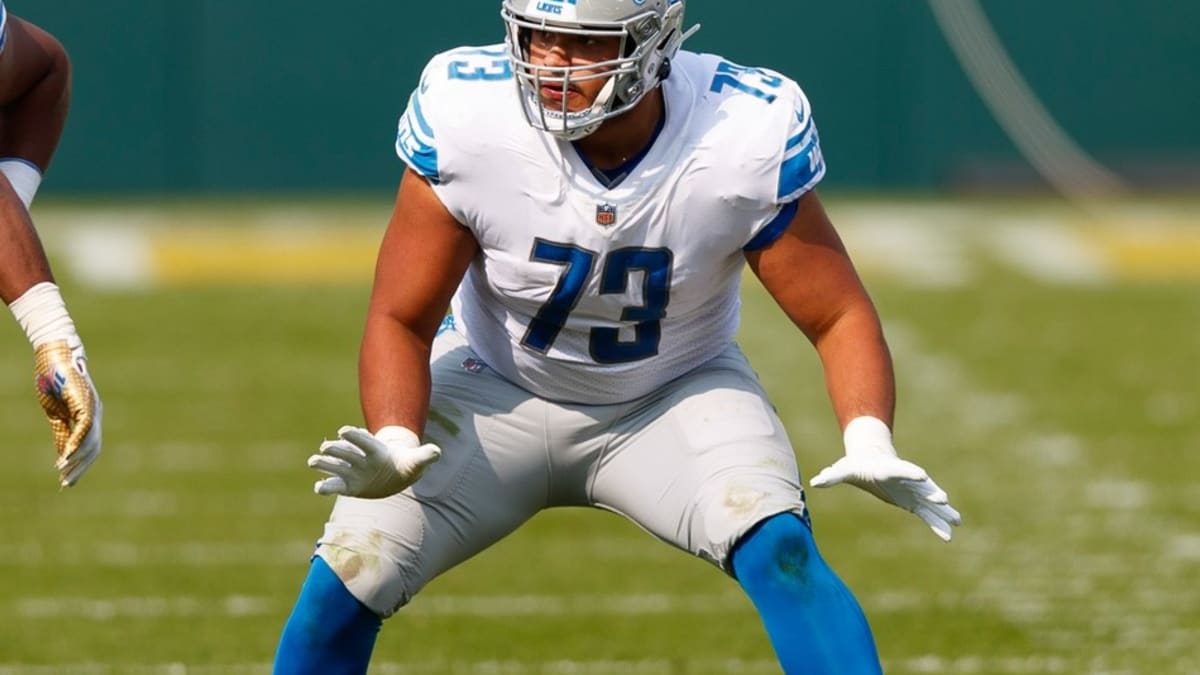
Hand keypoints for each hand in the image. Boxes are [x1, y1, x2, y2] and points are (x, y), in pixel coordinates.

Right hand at [33, 335, 102, 486]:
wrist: (54, 355)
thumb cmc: (53, 381)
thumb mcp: (56, 413)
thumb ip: (62, 432)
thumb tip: (63, 455)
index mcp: (89, 417)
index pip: (89, 447)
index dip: (80, 465)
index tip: (67, 481)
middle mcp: (96, 414)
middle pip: (93, 449)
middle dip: (80, 468)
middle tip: (66, 484)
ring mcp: (93, 408)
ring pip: (90, 441)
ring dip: (77, 460)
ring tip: (63, 473)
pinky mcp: (85, 402)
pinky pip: (84, 428)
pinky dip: (76, 444)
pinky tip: (66, 457)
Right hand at [308, 425, 441, 498]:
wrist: (396, 472)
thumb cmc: (406, 464)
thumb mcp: (416, 461)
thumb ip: (425, 456)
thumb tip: (437, 452)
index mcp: (376, 451)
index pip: (364, 442)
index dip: (355, 436)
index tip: (345, 430)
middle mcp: (361, 459)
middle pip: (346, 451)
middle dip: (336, 448)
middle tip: (326, 447)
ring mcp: (352, 471)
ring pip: (335, 465)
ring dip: (324, 463)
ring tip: (312, 461)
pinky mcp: (348, 485)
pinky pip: (334, 485)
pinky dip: (325, 486)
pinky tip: (318, 488)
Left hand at [810, 417, 960, 540]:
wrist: (872, 459)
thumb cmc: (855, 465)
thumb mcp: (843, 470)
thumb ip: (832, 476)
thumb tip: (815, 481)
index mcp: (888, 469)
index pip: (900, 469)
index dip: (909, 472)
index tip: (921, 476)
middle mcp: (904, 479)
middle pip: (921, 486)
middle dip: (932, 493)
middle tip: (944, 500)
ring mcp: (912, 490)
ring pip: (930, 501)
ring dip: (943, 511)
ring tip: (957, 521)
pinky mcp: (913, 501)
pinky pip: (928, 513)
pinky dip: (937, 523)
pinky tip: (949, 534)